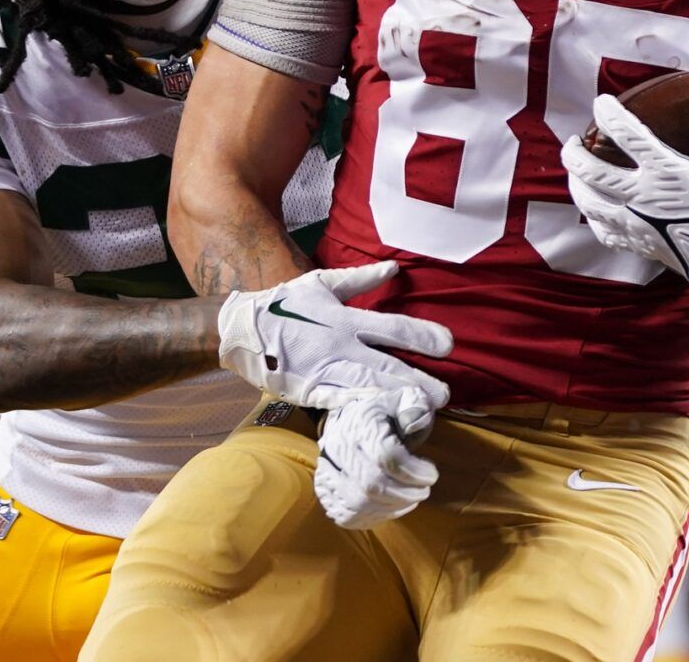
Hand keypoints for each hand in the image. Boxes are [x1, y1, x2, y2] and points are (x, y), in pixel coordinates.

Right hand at [217, 261, 453, 409]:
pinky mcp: (310, 393)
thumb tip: (394, 267)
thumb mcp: (320, 283)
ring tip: (424, 412)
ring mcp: (324, 373)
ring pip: (368, 390)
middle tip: (445, 395)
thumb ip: (359, 279)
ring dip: (397, 401)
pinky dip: (365, 412)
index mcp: (344, 318)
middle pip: (386, 367)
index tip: (448, 345)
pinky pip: (342, 405)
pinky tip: (385, 421)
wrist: (239, 330)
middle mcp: (339, 347)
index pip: (393, 328)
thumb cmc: (282, 304)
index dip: (422, 337)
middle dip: (418, 382)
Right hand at [314, 385, 437, 529]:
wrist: (349, 421)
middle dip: (406, 493)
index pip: (386, 455)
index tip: (431, 473)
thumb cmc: (384, 414)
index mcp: (360, 422)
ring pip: (360, 504)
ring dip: (393, 507)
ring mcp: (327, 471)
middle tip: (424, 490)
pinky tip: (392, 506)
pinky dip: (375, 516)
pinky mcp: (326, 492)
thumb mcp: (402, 399)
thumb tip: (416, 416)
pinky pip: (349, 515)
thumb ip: (414, 405)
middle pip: (372, 484)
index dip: (414, 471)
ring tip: (411, 497)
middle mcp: (338, 447)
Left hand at [560, 88, 688, 297]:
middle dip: (574, 153)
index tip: (600, 102)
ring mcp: (638, 224)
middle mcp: (644, 197)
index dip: (608, 113)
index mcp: (666, 171)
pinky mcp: (640, 245)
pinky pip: (604, 231)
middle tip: (572, 141)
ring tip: (574, 173)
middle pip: (592, 171)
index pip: (626, 133)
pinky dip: (593, 217)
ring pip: (589, 202)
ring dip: (575, 184)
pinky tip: (594, 208)